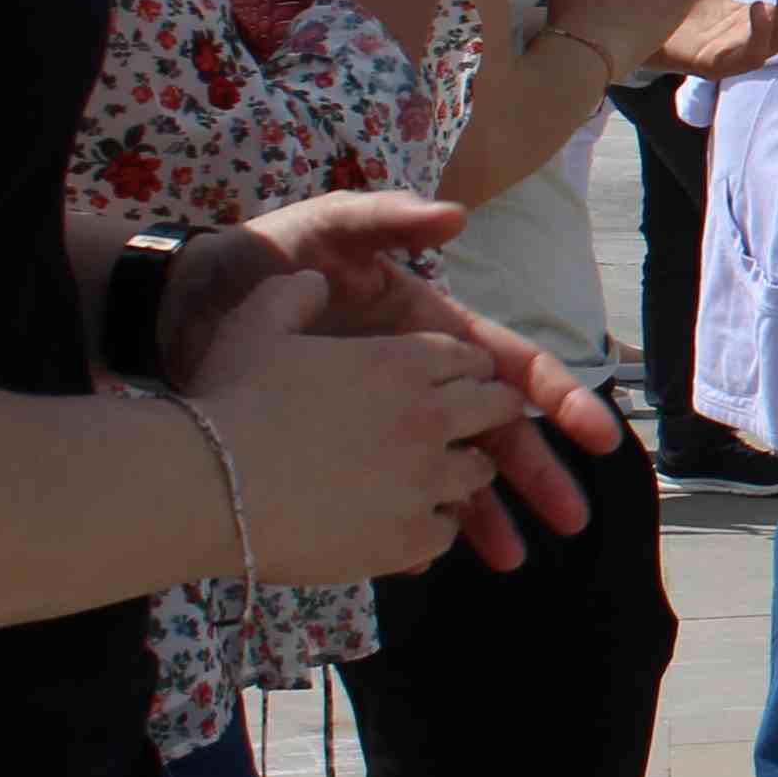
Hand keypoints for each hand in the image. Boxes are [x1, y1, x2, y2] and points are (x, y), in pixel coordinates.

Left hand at [212, 192, 610, 563]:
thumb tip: (457, 215)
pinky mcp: (346, 451)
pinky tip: (433, 560)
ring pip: (454, 474)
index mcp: (431, 334)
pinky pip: (398, 495)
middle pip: (497, 432)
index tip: (593, 435)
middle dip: (538, 474)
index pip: (510, 368)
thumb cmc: (262, 262)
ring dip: (487, 515)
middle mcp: (421, 383)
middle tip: (572, 519)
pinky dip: (420, 527)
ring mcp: (387, 422)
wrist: (184, 307)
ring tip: (510, 561)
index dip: (559, 399)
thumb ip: (389, 218)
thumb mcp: (329, 228)